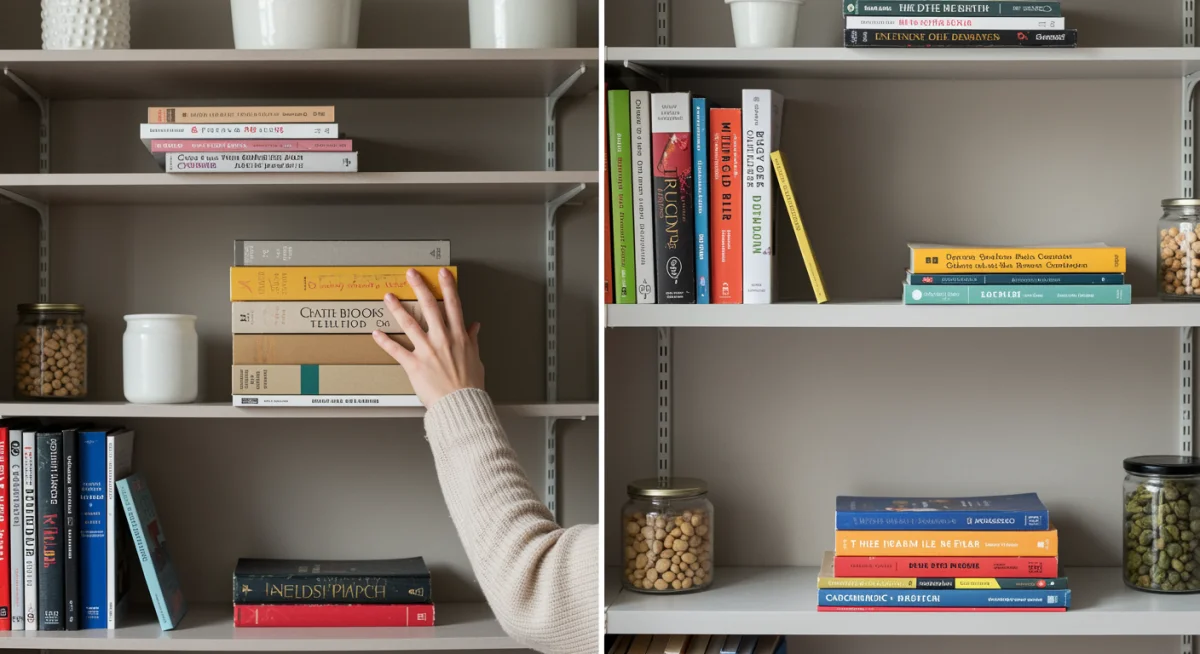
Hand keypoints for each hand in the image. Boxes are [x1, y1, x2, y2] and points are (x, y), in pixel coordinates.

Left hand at [373, 268, 483, 405]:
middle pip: (430, 306)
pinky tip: (376, 333)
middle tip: (411, 274)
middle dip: (420, 287)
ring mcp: (427, 350)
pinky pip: (396, 350)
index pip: (454, 305)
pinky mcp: (414, 364)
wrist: (461, 404)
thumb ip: (472, 341)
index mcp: (459, 336)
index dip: (448, 286)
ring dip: (397, 308)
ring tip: (388, 296)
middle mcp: (442, 339)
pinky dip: (384, 341)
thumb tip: (475, 327)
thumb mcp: (475, 359)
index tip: (442, 273)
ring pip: (410, 323)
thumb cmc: (469, 385)